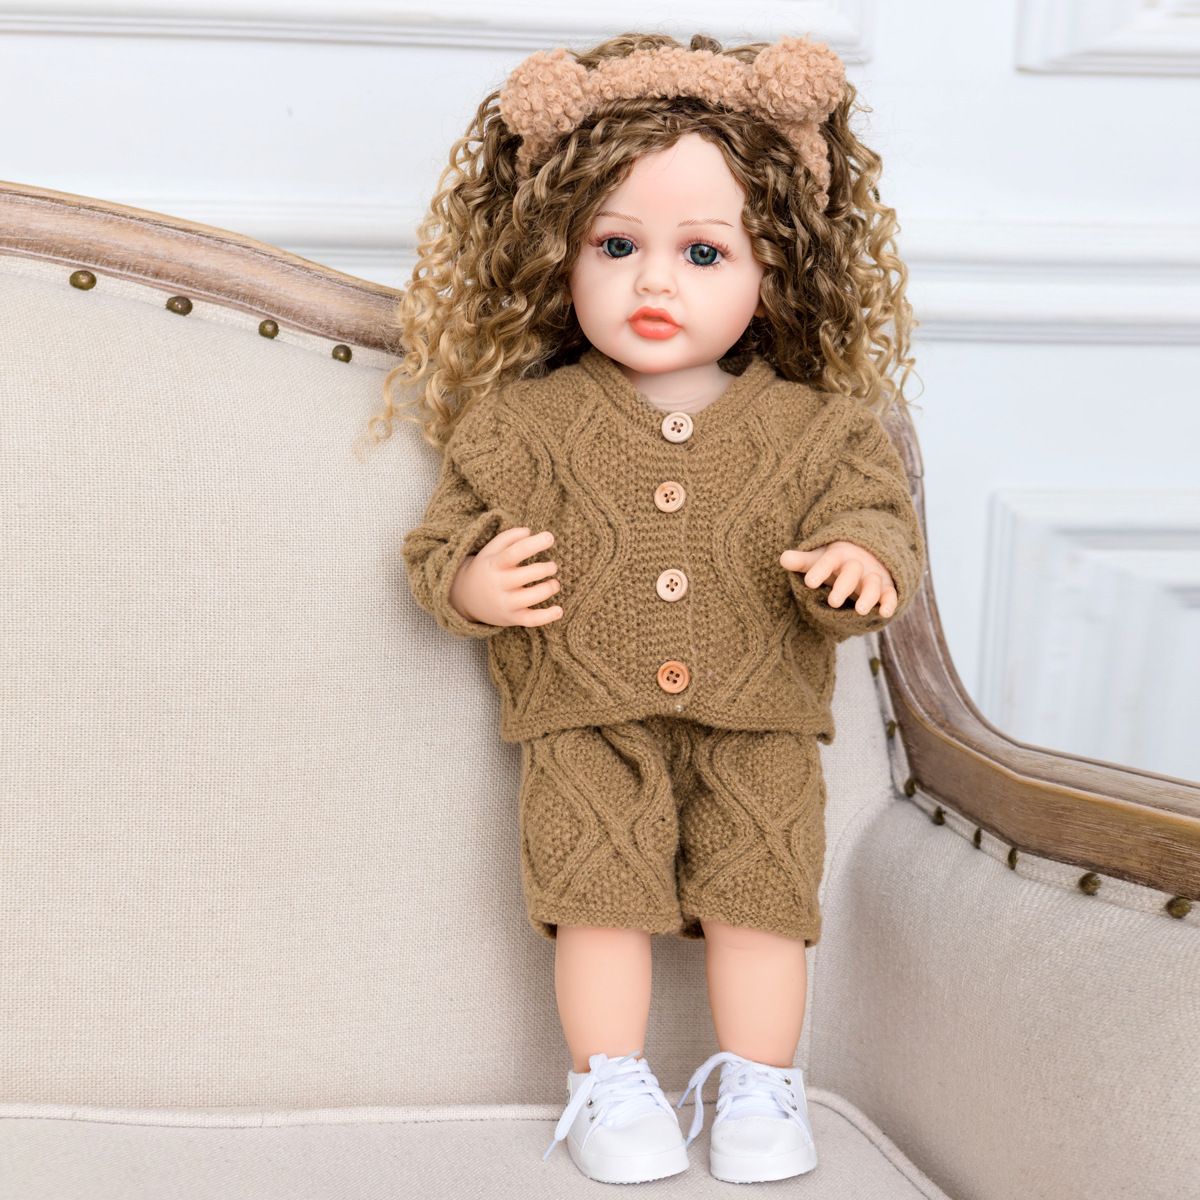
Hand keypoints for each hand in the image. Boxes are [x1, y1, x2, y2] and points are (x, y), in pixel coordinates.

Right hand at [449, 526, 562, 626]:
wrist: (466, 598)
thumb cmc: (486, 569)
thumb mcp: (490, 550)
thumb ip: (509, 537)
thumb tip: (530, 532)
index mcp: (494, 564)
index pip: (514, 552)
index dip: (534, 544)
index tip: (549, 537)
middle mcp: (499, 584)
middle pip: (525, 575)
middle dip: (544, 569)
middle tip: (553, 566)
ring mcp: (505, 603)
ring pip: (530, 598)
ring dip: (548, 589)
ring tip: (554, 584)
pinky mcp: (512, 618)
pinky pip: (531, 620)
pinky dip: (547, 617)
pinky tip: (559, 610)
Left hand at [780, 540, 898, 617]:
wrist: (867, 553)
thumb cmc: (836, 561)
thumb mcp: (818, 559)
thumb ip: (802, 561)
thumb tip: (783, 558)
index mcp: (838, 555)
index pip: (828, 561)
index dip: (820, 570)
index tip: (809, 583)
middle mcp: (857, 564)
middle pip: (852, 571)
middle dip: (844, 586)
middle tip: (833, 602)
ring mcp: (872, 575)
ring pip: (873, 583)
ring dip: (868, 596)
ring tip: (860, 611)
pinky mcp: (885, 587)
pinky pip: (890, 593)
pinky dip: (889, 602)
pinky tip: (884, 613)